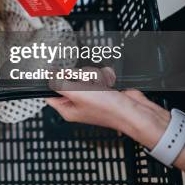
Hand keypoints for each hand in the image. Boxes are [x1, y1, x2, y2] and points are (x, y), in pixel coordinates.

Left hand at [46, 67, 169, 148]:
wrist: (134, 111)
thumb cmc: (108, 109)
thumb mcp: (77, 93)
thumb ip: (60, 84)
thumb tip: (49, 76)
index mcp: (68, 109)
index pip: (51, 94)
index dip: (51, 82)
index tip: (53, 72)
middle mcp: (78, 105)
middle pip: (68, 83)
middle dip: (77, 78)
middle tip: (83, 81)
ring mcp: (92, 98)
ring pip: (83, 78)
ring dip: (91, 77)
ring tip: (98, 83)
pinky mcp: (103, 92)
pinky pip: (97, 78)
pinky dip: (102, 78)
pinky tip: (107, 82)